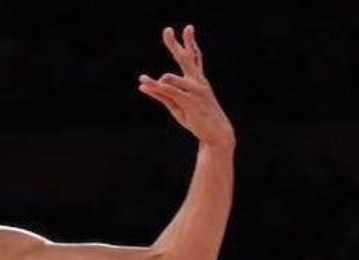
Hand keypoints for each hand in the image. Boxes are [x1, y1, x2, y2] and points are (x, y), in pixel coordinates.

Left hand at [137, 25, 234, 147]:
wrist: (215, 133)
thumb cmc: (197, 118)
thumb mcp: (177, 105)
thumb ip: (162, 93)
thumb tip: (143, 84)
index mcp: (198, 80)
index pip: (194, 57)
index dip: (190, 42)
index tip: (188, 28)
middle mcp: (198, 82)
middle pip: (187, 58)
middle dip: (176, 45)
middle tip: (167, 30)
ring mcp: (196, 92)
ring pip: (173, 81)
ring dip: (160, 82)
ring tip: (146, 80)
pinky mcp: (191, 103)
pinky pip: (172, 94)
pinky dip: (158, 90)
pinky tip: (146, 86)